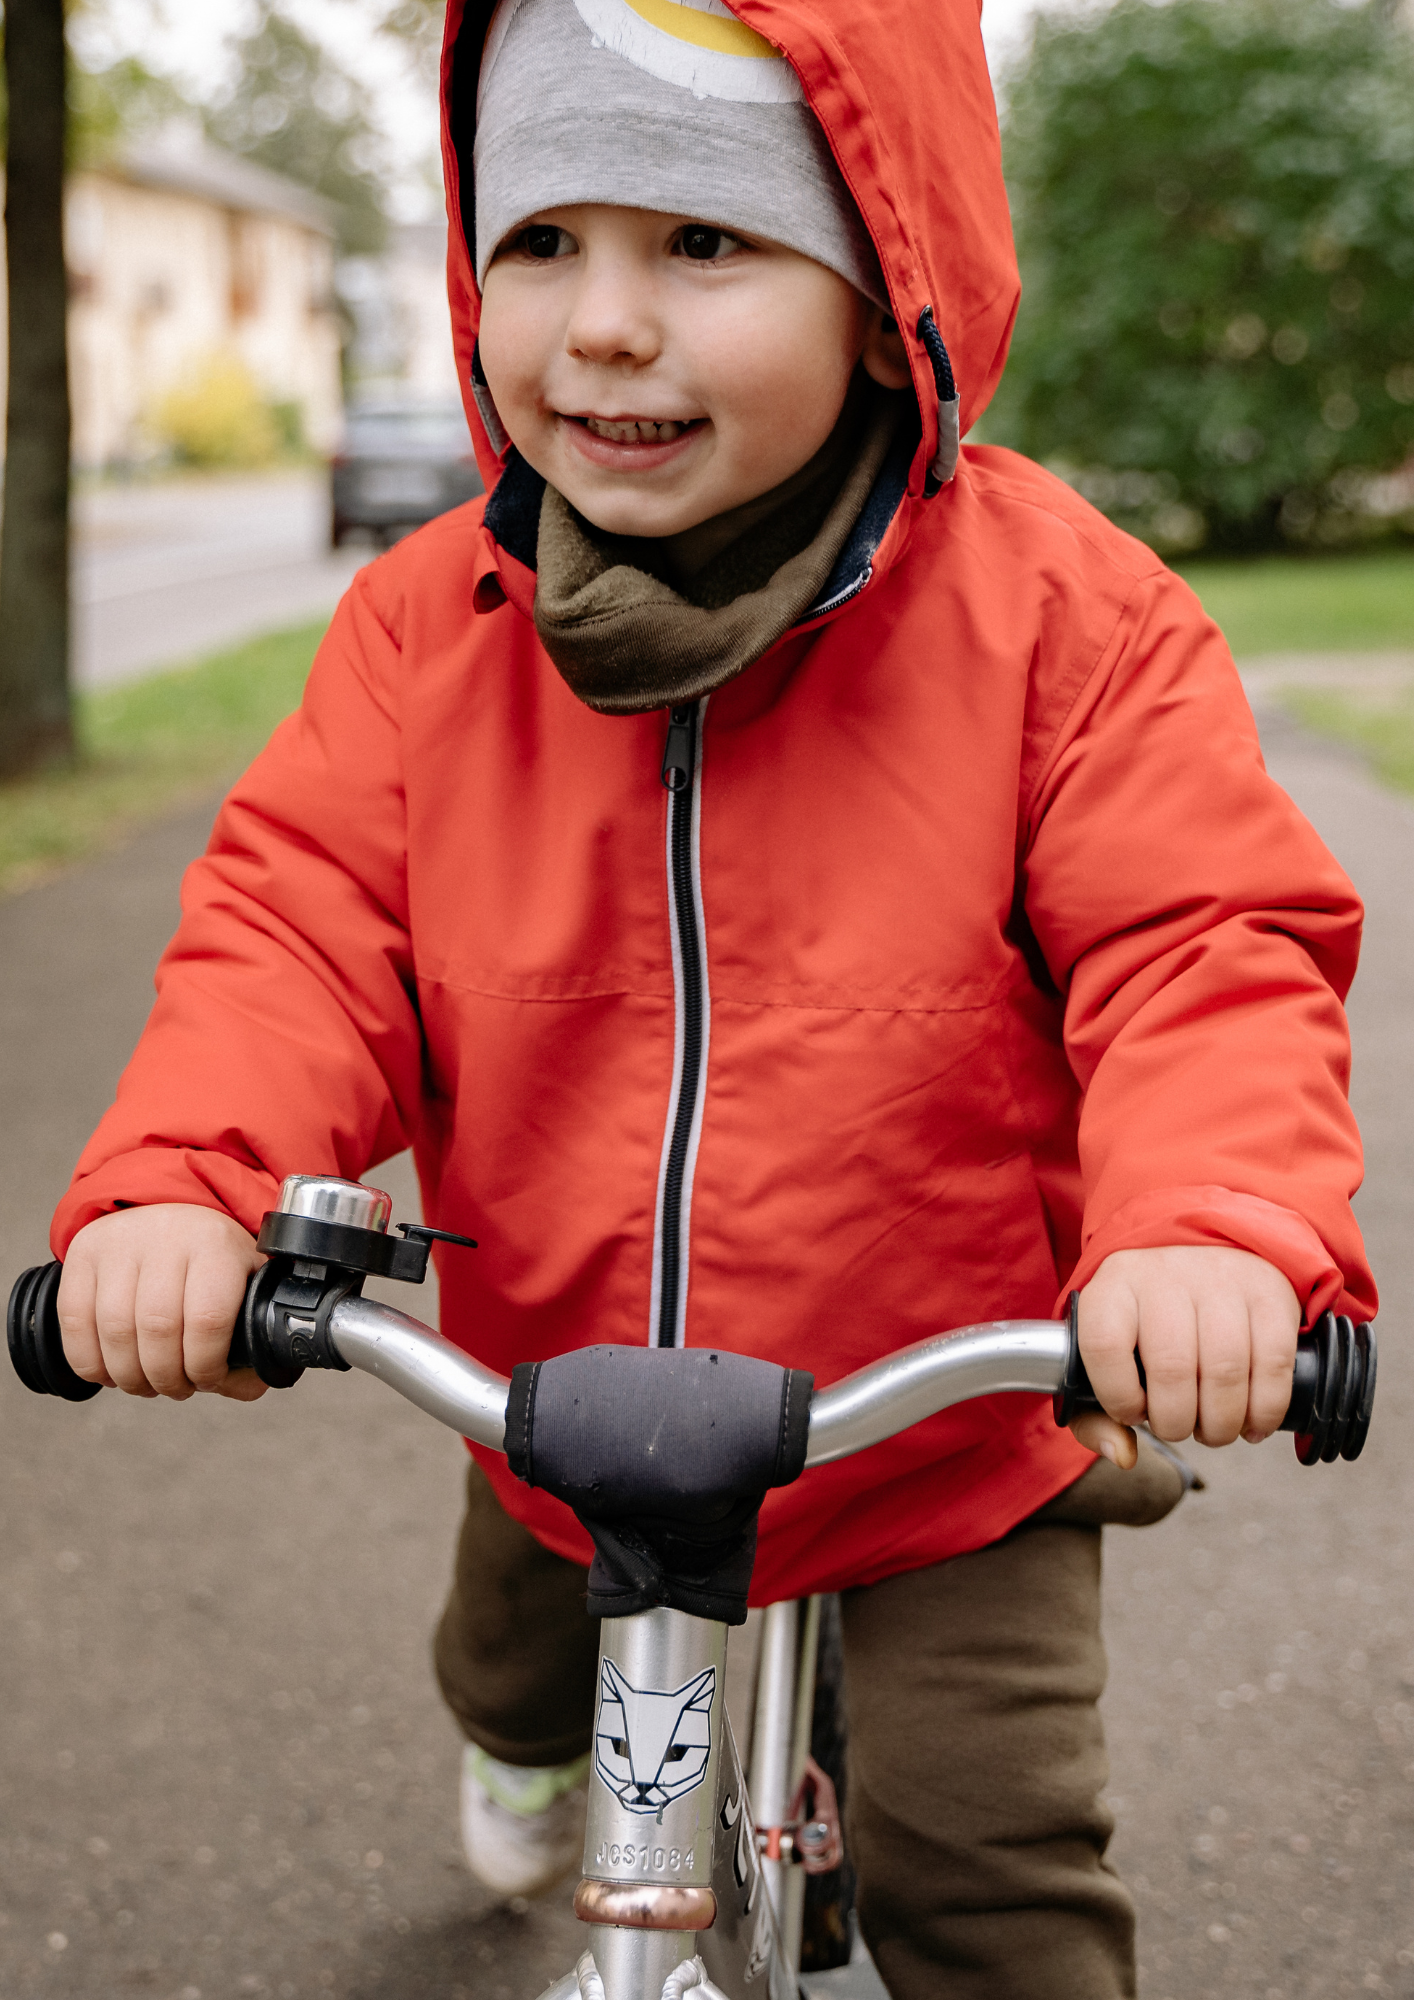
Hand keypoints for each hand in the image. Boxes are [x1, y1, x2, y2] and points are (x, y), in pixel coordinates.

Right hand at [57, 1204, 265, 1400]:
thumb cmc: (212, 1259)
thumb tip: (242, 1386)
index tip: (206, 1380)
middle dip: (165, 1377)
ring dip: (129, 1376)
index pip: (207, 1320)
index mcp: (217, 1245)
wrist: (171, 1210)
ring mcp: (120, 1241)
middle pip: (157, 1329)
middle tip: (174, 1388)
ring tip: (145, 1383)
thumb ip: (253, 1338)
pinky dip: (89, 1361)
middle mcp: (168, 1235)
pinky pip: (75, 1321)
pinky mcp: (84, 1251)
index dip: (205, 1366)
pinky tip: (110, 1371)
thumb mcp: (247, 1285)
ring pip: (115, 1330)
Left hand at [1070, 1245, 1299, 1468]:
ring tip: (1216, 1429)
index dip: (1119, 1398)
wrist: (1204, 1253)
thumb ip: (1096, 1414)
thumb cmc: (1148, 1325)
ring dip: (1222, 1424)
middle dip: (1177, 1422)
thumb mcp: (1108, 1356)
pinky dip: (1266, 1410)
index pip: (1104, 1347)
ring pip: (1225, 1371)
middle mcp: (1164, 1274)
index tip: (1134, 1413)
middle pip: (1171, 1368)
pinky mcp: (1268, 1291)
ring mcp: (1220, 1278)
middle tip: (1182, 1429)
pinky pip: (1273, 1364)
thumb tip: (1122, 1455)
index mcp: (1113, 1287)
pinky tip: (1253, 1424)